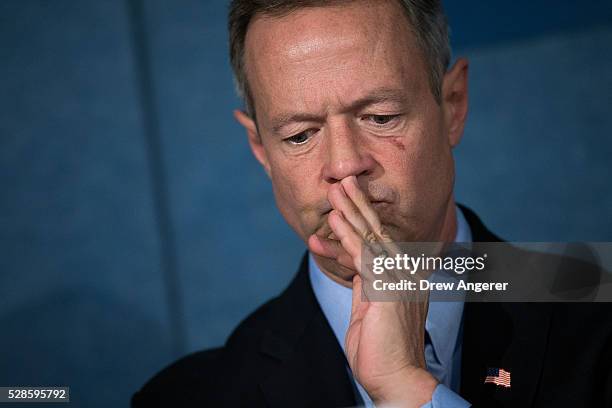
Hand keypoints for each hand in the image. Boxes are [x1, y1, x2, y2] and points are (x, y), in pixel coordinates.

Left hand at [309, 176, 436, 406]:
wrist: (396, 378)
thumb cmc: (382, 351)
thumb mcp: (371, 310)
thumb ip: (368, 285)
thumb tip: (358, 267)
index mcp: (402, 276)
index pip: (377, 242)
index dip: (356, 223)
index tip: (339, 208)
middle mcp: (404, 272)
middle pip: (378, 230)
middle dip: (358, 204)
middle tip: (342, 181)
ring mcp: (398, 277)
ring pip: (371, 236)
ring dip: (350, 211)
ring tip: (335, 189)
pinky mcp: (386, 287)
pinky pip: (364, 255)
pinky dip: (347, 236)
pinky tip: (335, 220)